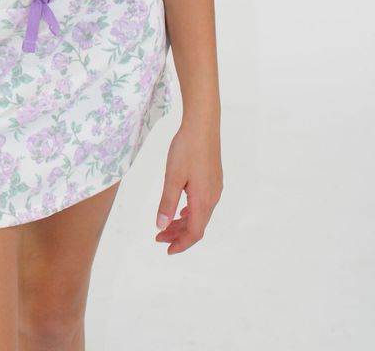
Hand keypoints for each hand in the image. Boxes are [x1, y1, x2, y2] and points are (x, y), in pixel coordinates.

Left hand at [154, 118, 222, 253]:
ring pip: (200, 214)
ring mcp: (215, 188)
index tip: (166, 249)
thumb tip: (161, 226)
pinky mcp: (213, 179)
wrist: (203, 125)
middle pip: (197, 225)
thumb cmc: (187, 149)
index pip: (194, 233)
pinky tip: (181, 210)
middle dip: (178, 235)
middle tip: (159, 237)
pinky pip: (203, 204)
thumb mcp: (173, 177)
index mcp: (203, 200)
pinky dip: (190, 212)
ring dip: (183, 223)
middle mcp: (212, 197)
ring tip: (166, 225)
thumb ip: (167, 203)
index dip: (181, 244)